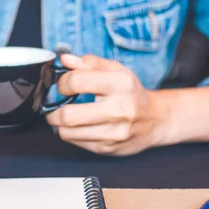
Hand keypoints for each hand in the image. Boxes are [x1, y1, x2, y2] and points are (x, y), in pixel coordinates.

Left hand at [46, 54, 167, 155]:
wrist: (155, 120)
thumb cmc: (131, 93)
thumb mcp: (116, 70)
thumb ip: (89, 63)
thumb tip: (65, 60)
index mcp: (121, 84)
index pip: (76, 82)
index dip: (62, 83)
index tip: (62, 86)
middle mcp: (120, 109)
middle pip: (68, 115)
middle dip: (53, 111)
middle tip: (53, 107)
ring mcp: (114, 132)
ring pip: (67, 132)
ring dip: (58, 124)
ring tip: (62, 117)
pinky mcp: (108, 148)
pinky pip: (76, 142)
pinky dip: (70, 133)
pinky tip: (77, 126)